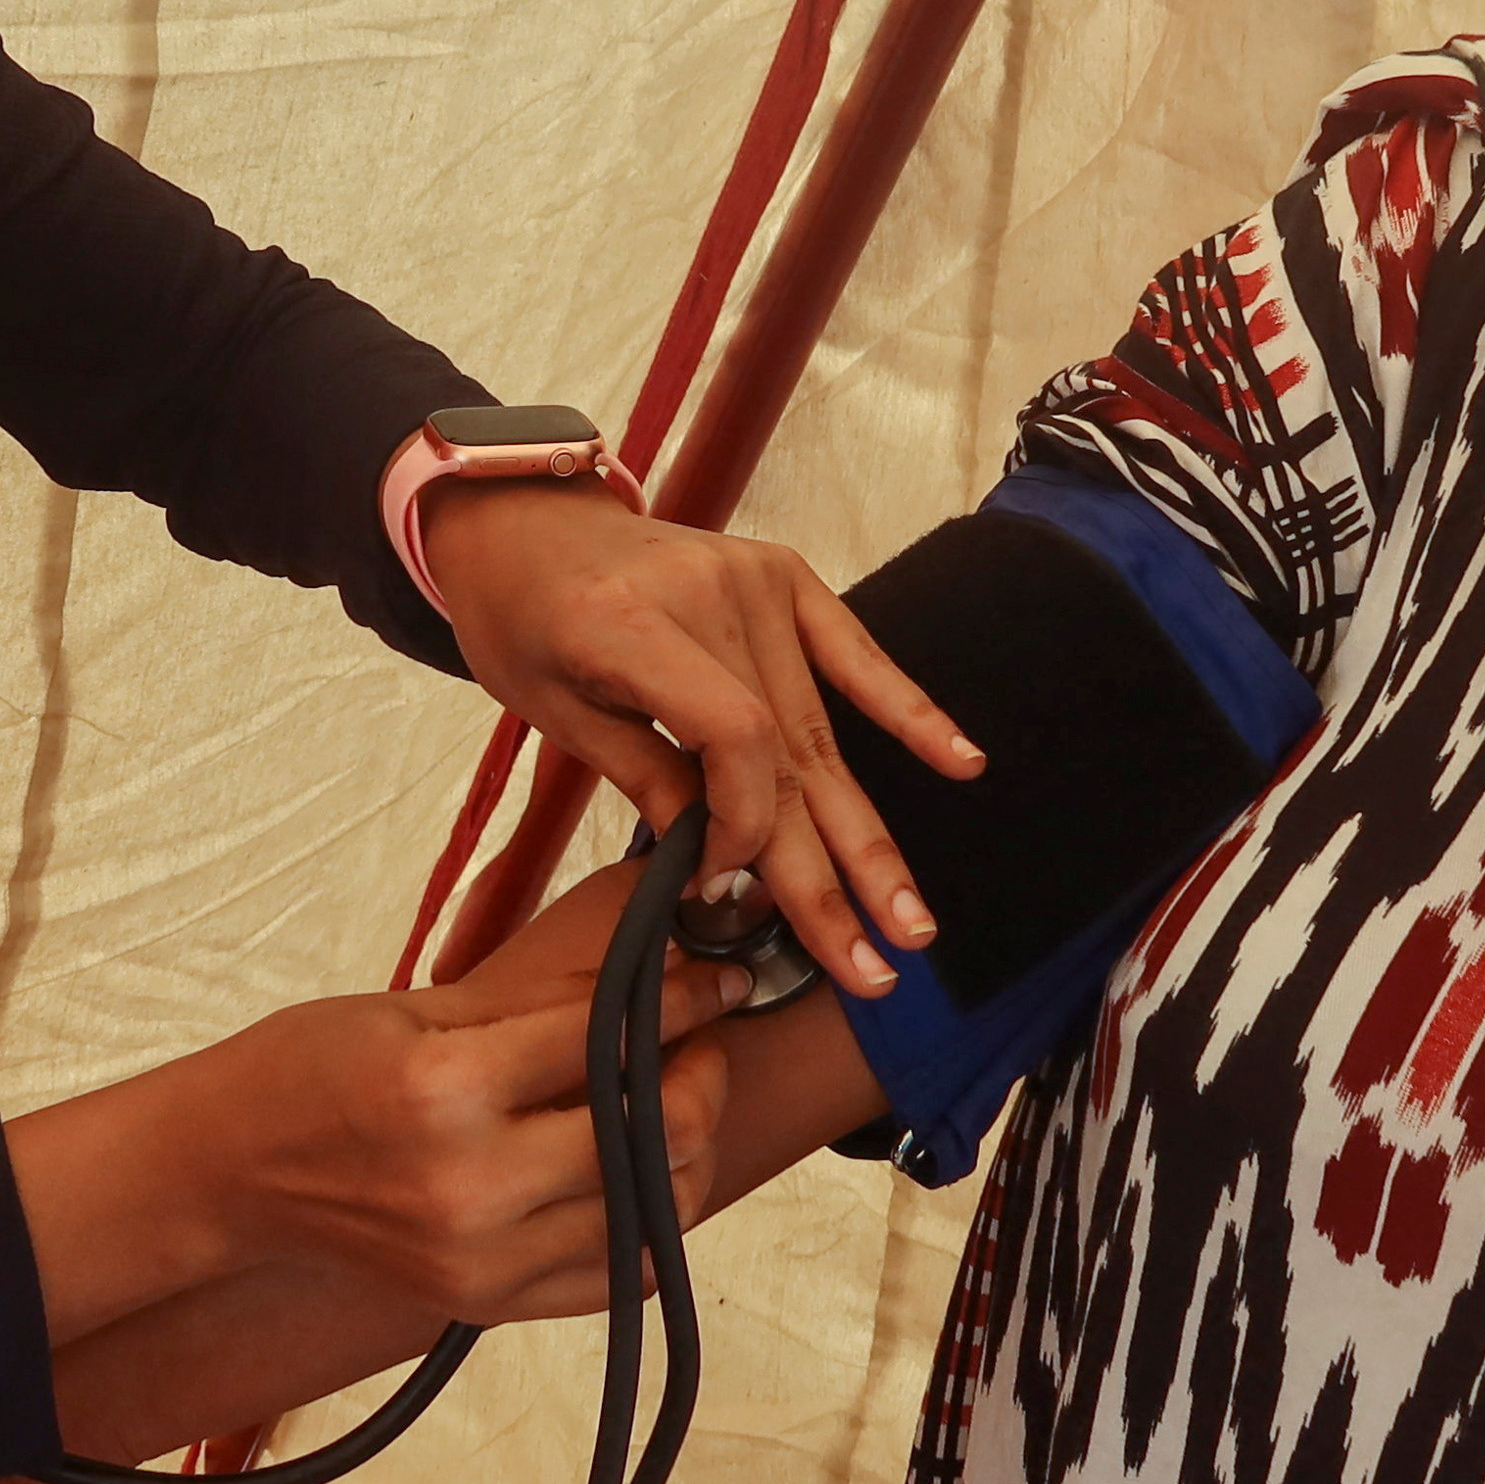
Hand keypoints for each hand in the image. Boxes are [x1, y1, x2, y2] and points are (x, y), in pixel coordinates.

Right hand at [177, 949, 745, 1320]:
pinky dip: (649, 1217)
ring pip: (656, 1206)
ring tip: (671, 1100)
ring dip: (687, 1146)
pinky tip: (636, 1169)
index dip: (686, 999)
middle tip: (697, 1039)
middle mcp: (470, 1184)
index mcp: (444, 1088)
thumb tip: (657, 982)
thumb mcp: (419, 1008)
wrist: (229, 1173)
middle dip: (700, 1071)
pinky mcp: (486, 1303)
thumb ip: (543, 1006)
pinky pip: (619, 1273)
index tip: (720, 978)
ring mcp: (482, 1258)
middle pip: (655, 1133)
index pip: (610, 1040)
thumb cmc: (310, 1070)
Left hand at [417, 480, 981, 996]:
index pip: (734, 737)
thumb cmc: (521, 621)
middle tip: (874, 966)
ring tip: (910, 920)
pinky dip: (909, 713)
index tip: (722, 888)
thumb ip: (644, 777)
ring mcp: (758, 581)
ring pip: (824, 732)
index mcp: (634, 626)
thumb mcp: (552, 710)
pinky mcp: (786, 578)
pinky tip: (964, 763)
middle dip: (831, 872)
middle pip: (789, 752)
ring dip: (868, 835)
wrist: (526, 518)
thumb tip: (722, 870)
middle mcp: (712, 596)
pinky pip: (856, 655)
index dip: (745, 824)